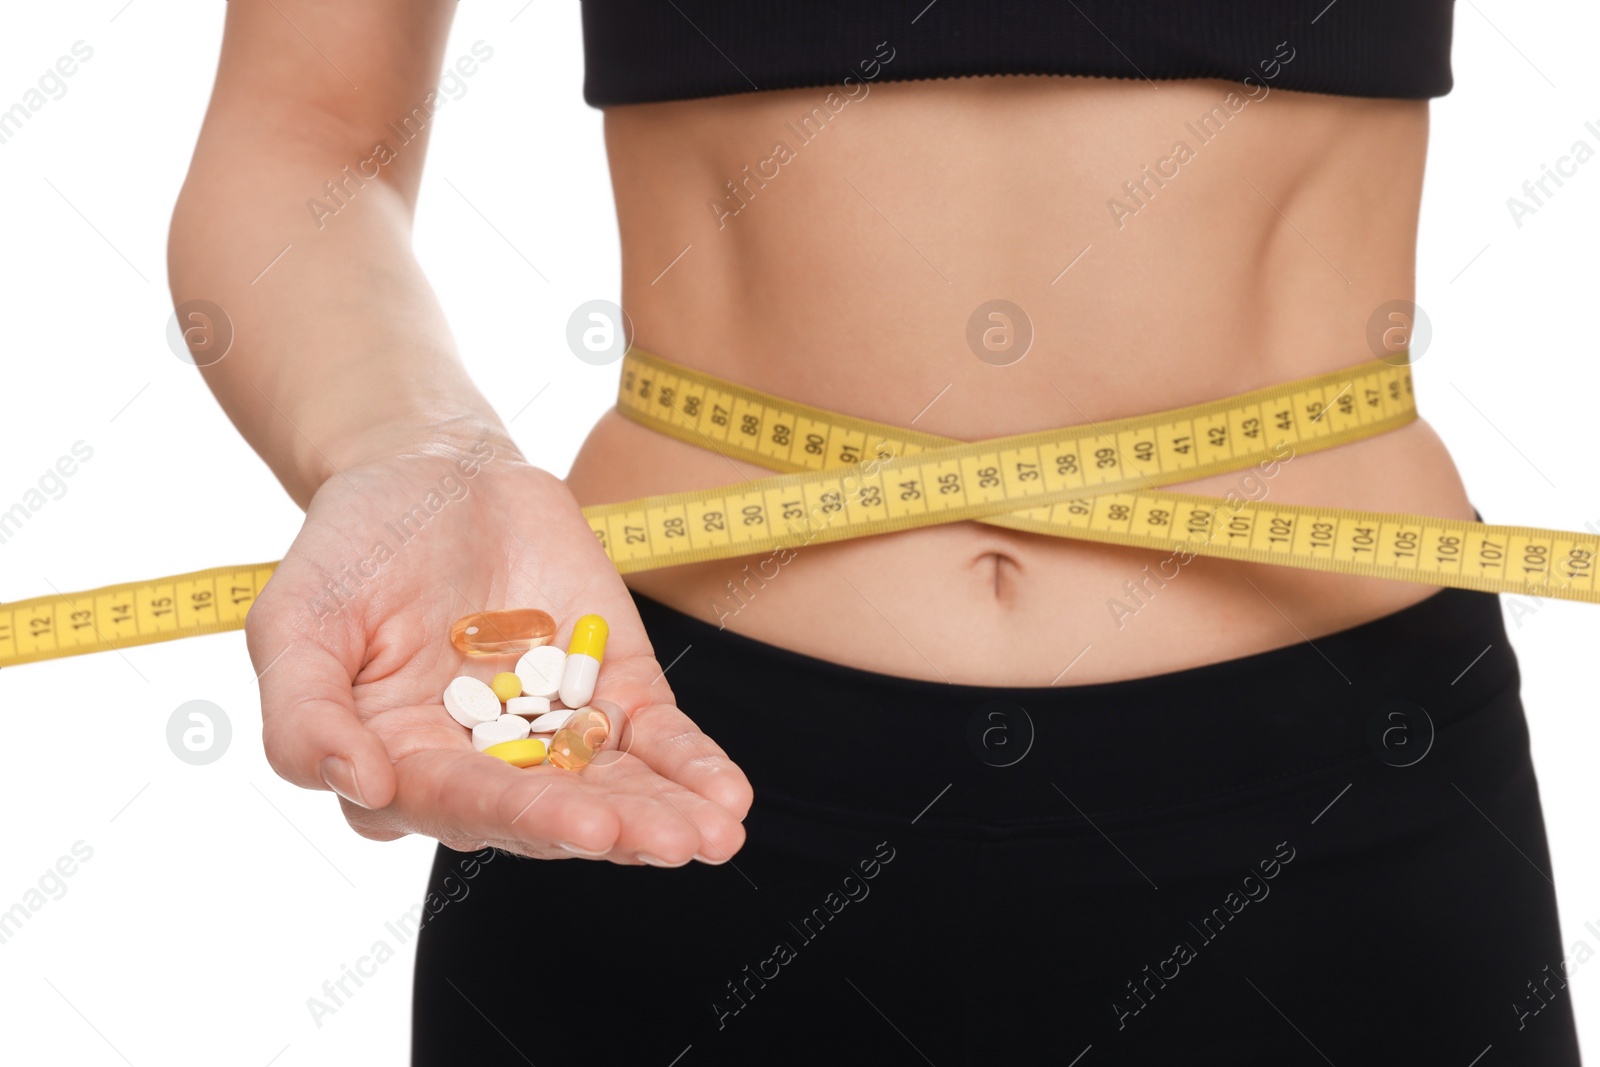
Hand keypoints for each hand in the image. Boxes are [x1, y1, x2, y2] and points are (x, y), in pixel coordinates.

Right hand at [245, 430, 751, 865]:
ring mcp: (554, 729)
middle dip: (611, 830)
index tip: (579, 827)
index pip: (464, 805)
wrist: (431, 470)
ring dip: (664, 816)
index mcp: (404, 764)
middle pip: (550, 812)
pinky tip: (728, 797)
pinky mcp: (611, 687)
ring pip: (613, 788)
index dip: (522, 820)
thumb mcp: (295, 622)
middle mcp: (485, 764)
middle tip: (667, 843)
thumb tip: (360, 786)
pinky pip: (656, 737)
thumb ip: (304, 713)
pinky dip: (692, 765)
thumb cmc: (351, 548)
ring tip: (712, 835)